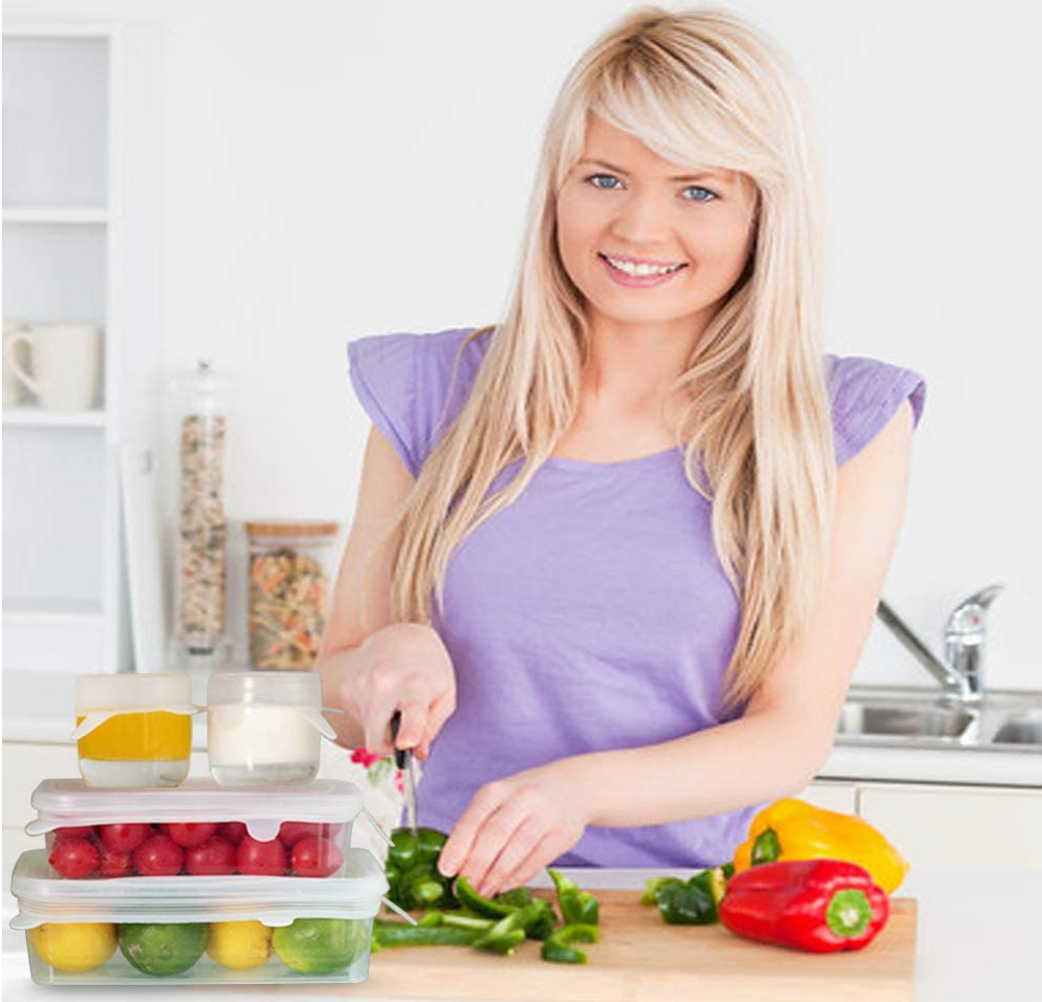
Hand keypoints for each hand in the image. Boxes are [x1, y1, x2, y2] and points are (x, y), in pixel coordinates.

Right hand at [333, 623, 455, 759]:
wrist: (399, 638)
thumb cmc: (428, 668)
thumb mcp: (445, 696)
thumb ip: (432, 728)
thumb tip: (417, 753)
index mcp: (415, 685)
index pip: (411, 712)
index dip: (409, 731)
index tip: (406, 743)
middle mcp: (383, 684)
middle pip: (378, 740)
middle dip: (391, 745)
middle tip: (406, 731)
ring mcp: (360, 686)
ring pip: (368, 733)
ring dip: (382, 727)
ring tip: (395, 702)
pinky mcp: (346, 690)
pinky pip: (360, 721)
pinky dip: (372, 717)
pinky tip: (382, 697)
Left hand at [436, 762, 588, 896]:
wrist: (571, 786)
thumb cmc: (524, 799)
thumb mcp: (498, 802)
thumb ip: (478, 828)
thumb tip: (455, 867)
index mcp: (497, 790)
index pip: (473, 819)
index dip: (458, 846)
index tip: (446, 870)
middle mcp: (521, 798)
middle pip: (494, 835)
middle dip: (476, 866)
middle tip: (462, 890)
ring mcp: (544, 815)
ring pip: (516, 849)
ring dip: (496, 877)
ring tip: (482, 895)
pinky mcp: (562, 834)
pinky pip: (537, 860)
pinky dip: (518, 877)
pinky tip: (504, 887)